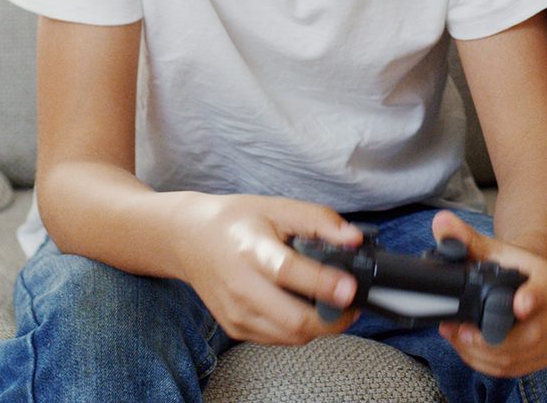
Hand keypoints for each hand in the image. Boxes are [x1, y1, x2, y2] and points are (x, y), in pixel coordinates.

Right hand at [173, 193, 363, 344]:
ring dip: (320, 327)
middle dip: (332, 318)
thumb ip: (320, 221)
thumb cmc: (238, 221)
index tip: (350, 288)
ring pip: (289, 336)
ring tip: (336, 305)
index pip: (288, 272)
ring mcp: (236, 314)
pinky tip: (308, 309)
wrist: (191, 239)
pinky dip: (299, 329)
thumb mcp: (280, 207)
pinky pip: (277, 339)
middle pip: (292, 319)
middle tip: (354, 302)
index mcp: (252, 251)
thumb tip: (354, 239)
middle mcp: (241, 288)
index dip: (322, 283)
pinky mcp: (235, 328)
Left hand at [431, 210, 546, 377]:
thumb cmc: (507, 265)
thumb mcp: (488, 248)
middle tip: (459, 331)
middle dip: (487, 339)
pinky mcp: (542, 357)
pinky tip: (468, 349)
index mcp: (546, 278)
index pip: (543, 289)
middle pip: (528, 335)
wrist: (526, 281)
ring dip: (480, 354)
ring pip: (517, 357)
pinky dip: (486, 364)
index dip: (533, 298)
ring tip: (456, 338)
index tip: (519, 305)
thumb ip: (463, 237)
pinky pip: (513, 369)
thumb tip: (440, 223)